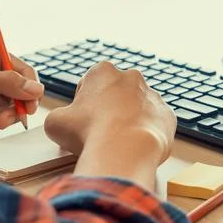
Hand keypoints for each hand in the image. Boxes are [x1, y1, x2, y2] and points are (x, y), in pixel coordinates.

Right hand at [44, 62, 175, 187]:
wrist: (124, 151)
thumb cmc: (88, 133)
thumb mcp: (55, 123)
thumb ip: (58, 116)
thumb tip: (62, 122)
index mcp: (102, 71)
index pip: (89, 84)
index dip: (83, 104)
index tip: (82, 120)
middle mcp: (131, 77)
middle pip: (116, 93)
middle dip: (109, 108)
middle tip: (100, 131)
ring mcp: (152, 95)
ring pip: (137, 107)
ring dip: (129, 119)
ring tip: (119, 141)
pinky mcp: (168, 114)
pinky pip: (155, 123)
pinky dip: (147, 132)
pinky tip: (136, 145)